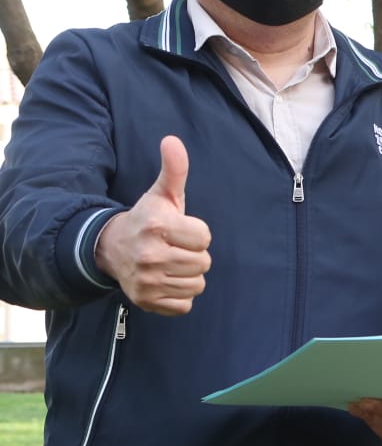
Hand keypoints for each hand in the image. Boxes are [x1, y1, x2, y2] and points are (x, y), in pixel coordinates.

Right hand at [93, 135, 212, 314]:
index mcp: (157, 227)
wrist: (111, 248)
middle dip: (194, 255)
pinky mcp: (146, 301)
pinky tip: (165, 280)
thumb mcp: (161, 194)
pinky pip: (185, 304)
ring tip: (170, 263)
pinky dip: (179, 295)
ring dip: (188, 275)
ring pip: (197, 284)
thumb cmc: (147, 220)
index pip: (205, 238)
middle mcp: (150, 255)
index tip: (180, 230)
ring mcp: (146, 281)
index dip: (197, 234)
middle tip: (174, 248)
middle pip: (203, 263)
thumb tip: (172, 140)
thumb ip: (174, 170)